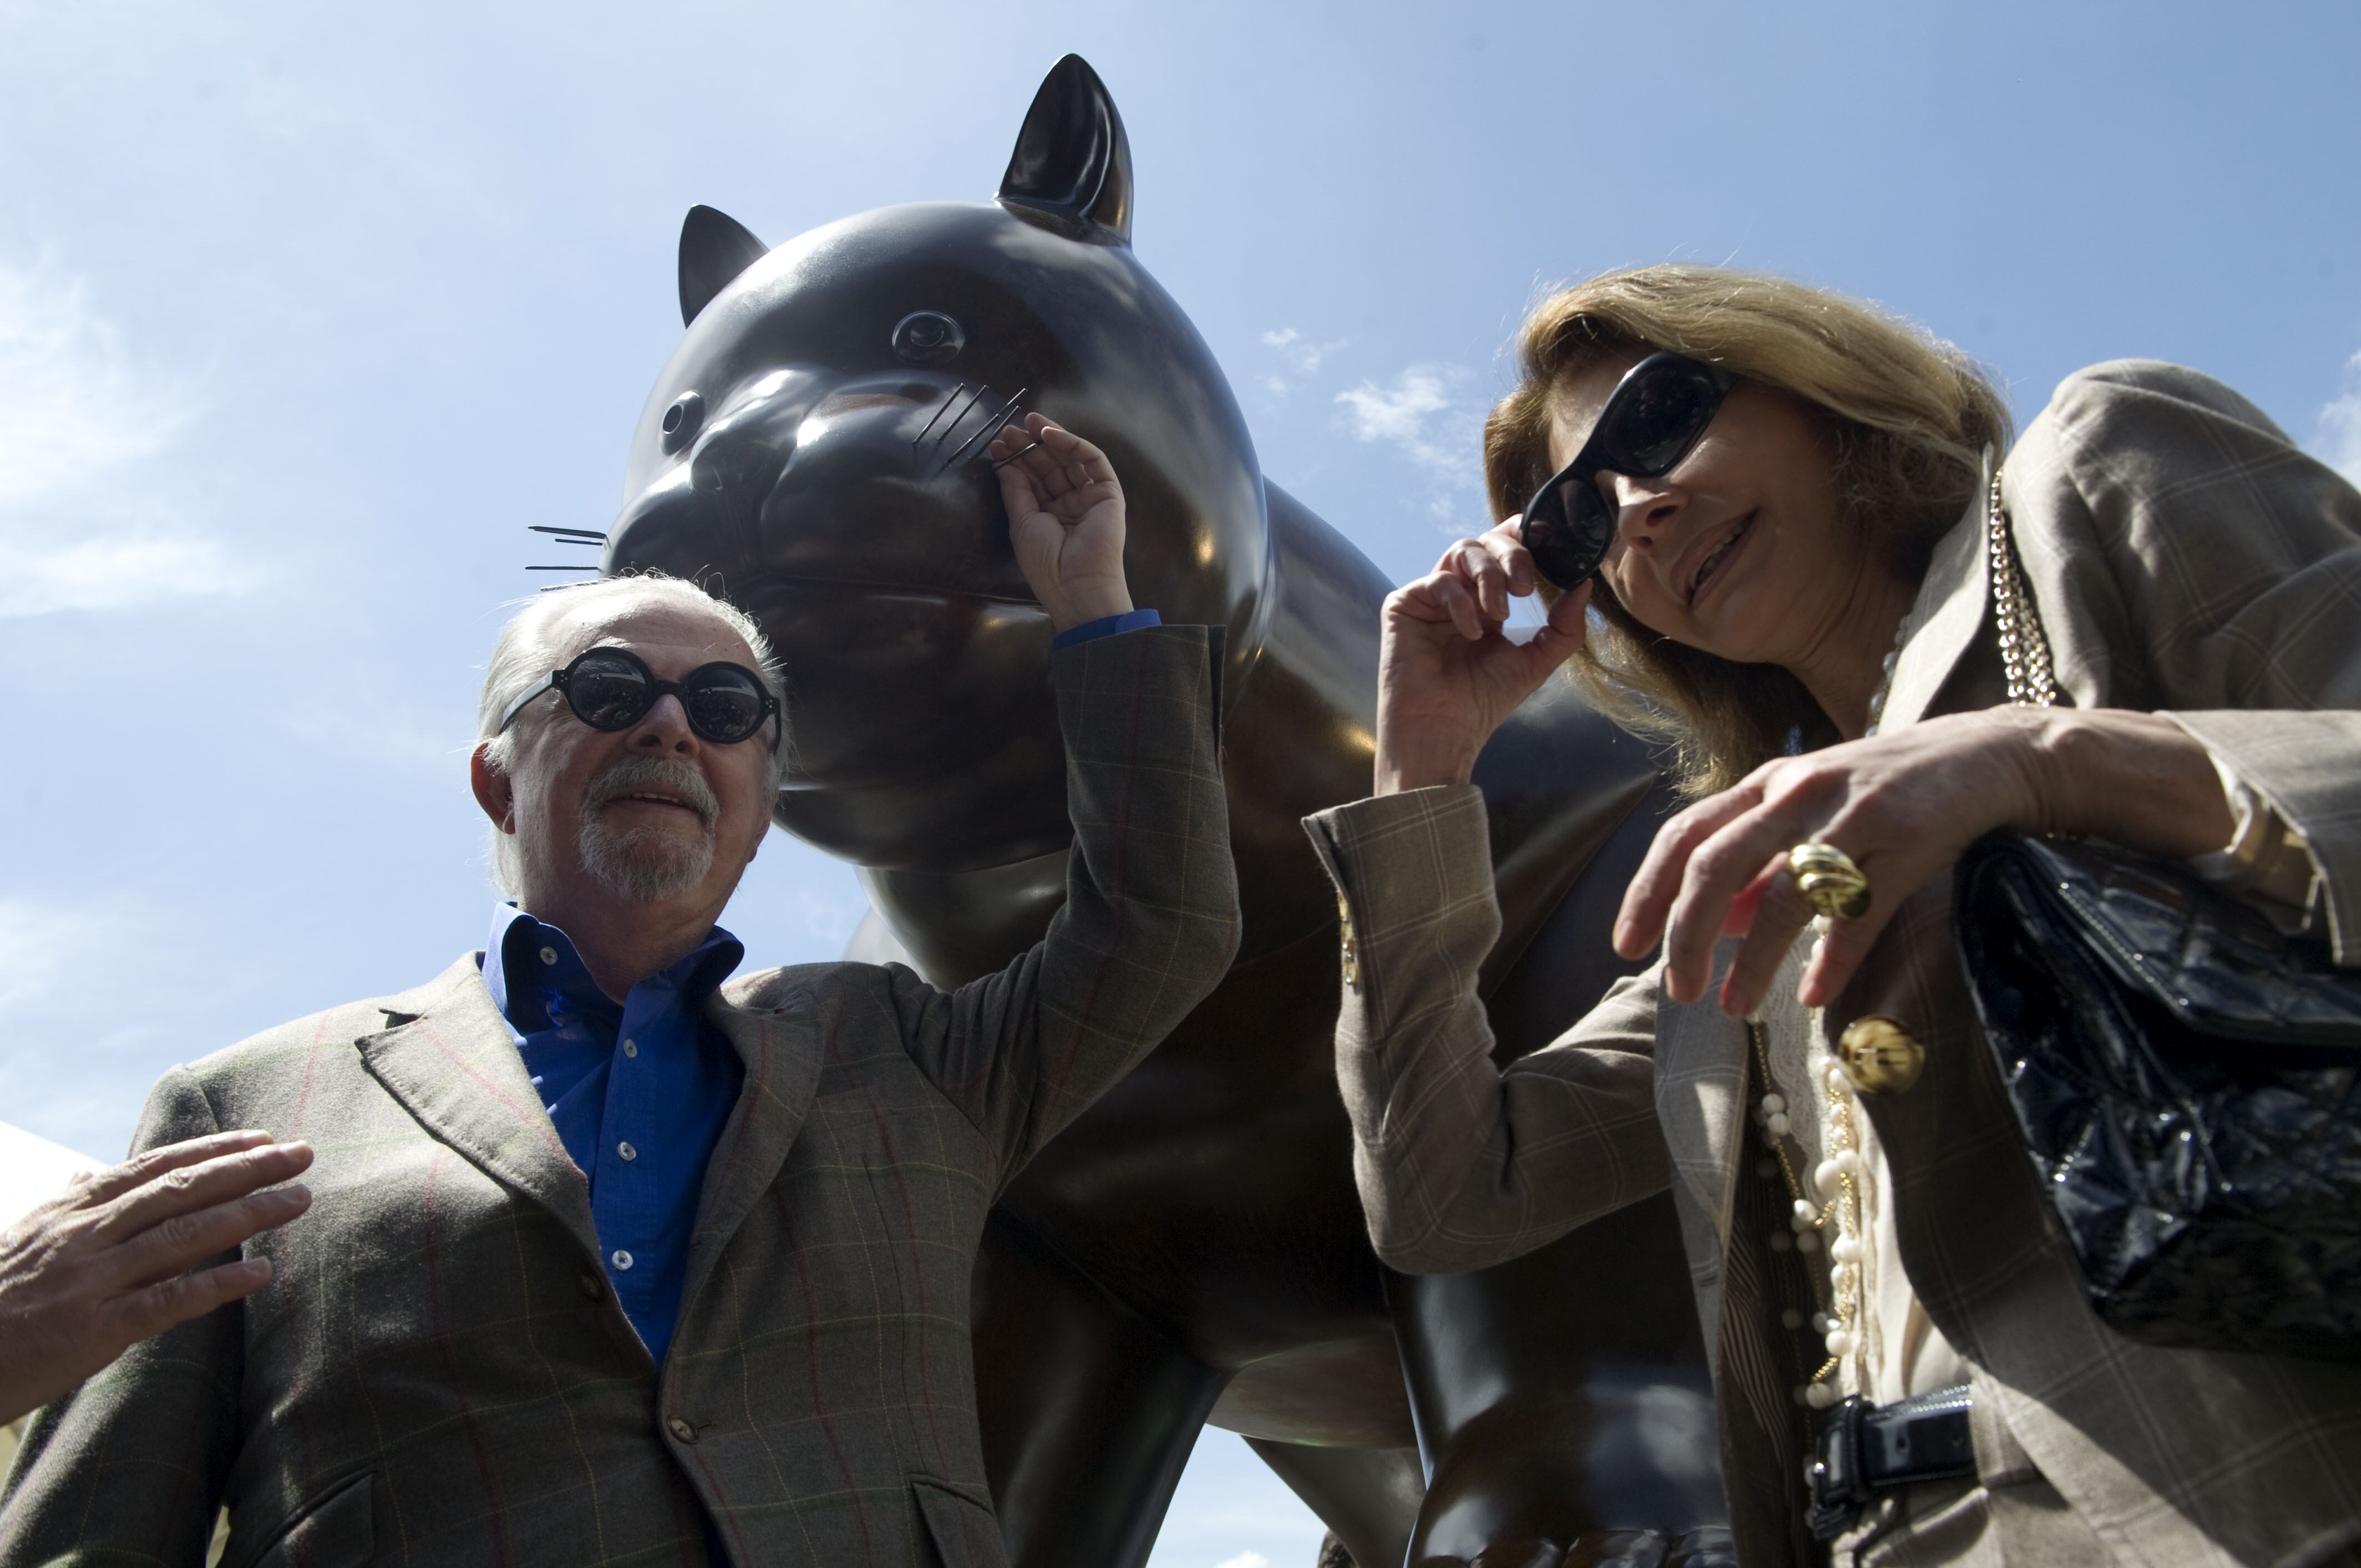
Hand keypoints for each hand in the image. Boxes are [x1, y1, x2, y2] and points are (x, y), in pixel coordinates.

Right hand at [0, 1129, 312, 1424]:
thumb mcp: (24, 1235)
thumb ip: (66, 1202)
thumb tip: (84, 1168)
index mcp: (72, 1207)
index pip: (156, 1165)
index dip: (215, 1149)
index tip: (265, 1137)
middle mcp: (84, 1235)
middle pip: (180, 1189)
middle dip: (248, 1168)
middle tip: (305, 1153)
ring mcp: (89, 1281)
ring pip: (183, 1235)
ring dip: (250, 1214)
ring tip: (301, 1200)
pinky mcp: (91, 1331)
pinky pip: (167, 1301)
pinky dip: (217, 1284)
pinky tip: (262, 1273)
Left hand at [990, 414, 1131, 632]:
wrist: (1075, 584)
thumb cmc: (1046, 561)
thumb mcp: (1021, 521)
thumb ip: (1015, 488)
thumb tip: (1004, 461)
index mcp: (1049, 515)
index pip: (1033, 480)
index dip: (1016, 460)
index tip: (998, 445)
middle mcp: (1070, 504)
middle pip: (1050, 466)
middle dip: (1030, 446)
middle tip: (1010, 429)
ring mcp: (1090, 497)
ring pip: (1069, 459)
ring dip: (1048, 439)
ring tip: (1027, 423)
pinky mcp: (1109, 492)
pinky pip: (1092, 460)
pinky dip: (1072, 443)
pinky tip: (1049, 434)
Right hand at [1375, 518, 1589, 792]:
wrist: (1444, 730)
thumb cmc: (1483, 701)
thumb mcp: (1537, 661)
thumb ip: (1564, 626)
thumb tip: (1584, 584)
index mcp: (1487, 602)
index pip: (1506, 551)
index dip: (1526, 538)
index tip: (1551, 544)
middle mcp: (1459, 594)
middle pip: (1487, 542)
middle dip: (1513, 555)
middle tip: (1526, 586)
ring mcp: (1431, 597)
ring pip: (1463, 550)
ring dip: (1490, 575)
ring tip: (1500, 613)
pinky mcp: (1404, 604)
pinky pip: (1438, 581)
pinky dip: (1460, 603)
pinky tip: (1472, 634)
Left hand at [1612, 707, 2235, 1015]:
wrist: (1984, 757)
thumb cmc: (1883, 791)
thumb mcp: (1809, 812)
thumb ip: (1757, 864)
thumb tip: (1705, 925)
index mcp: (1765, 783)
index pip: (1684, 834)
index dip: (1647, 890)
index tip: (1626, 945)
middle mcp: (1798, 791)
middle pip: (1717, 864)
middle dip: (1686, 932)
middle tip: (1677, 990)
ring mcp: (1853, 814)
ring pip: (1785, 894)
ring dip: (1753, 960)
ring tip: (1735, 1008)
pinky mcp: (1907, 841)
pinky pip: (1858, 913)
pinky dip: (1832, 960)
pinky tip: (1814, 995)